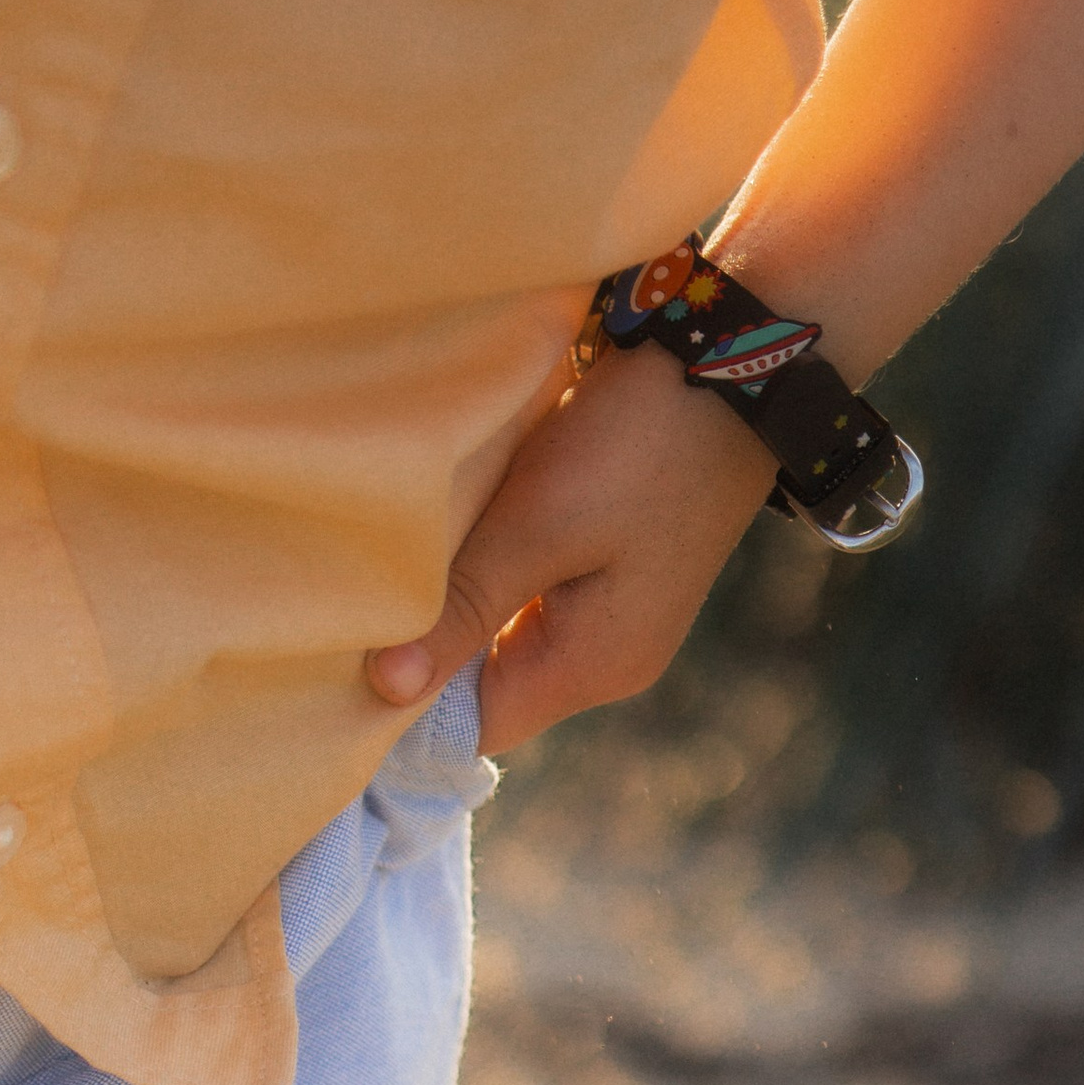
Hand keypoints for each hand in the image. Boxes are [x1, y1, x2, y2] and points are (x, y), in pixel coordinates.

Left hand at [366, 340, 775, 752]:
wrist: (738, 357)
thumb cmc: (637, 444)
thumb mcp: (534, 527)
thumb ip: (461, 610)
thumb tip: (384, 691)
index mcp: (593, 668)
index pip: (474, 727)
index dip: (410, 704)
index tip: (345, 658)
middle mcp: (609, 661)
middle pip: (489, 684)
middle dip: (430, 651)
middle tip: (356, 602)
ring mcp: (619, 615)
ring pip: (508, 634)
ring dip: (459, 604)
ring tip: (396, 567)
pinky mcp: (618, 566)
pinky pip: (535, 591)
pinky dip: (494, 570)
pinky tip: (458, 535)